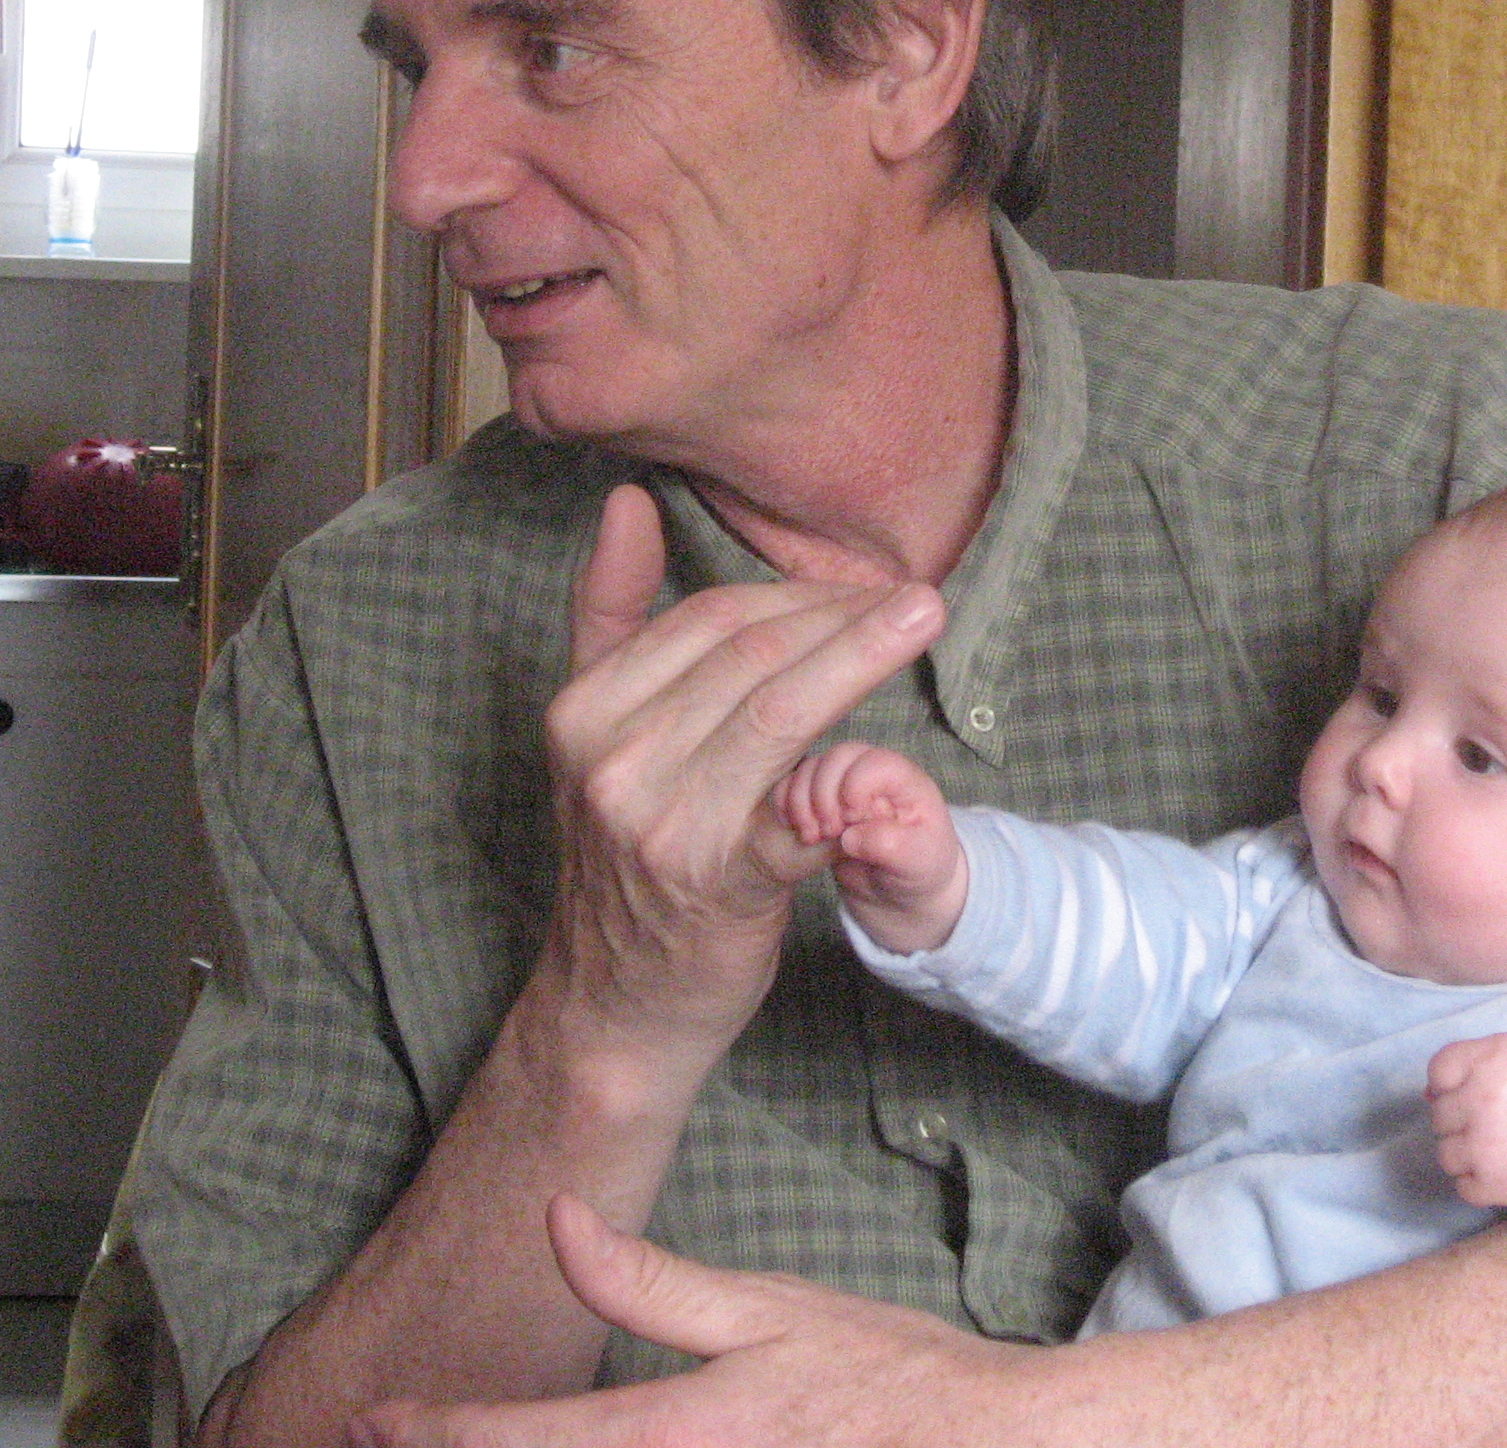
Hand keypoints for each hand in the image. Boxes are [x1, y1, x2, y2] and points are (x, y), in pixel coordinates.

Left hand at [345, 1196, 1044, 1447]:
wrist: (988, 1447)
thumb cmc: (881, 1376)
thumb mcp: (766, 1307)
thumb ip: (650, 1282)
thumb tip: (558, 1220)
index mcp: (676, 1432)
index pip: (526, 1438)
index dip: (436, 1430)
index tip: (367, 1420)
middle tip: (383, 1436)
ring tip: (463, 1444)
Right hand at [535, 485, 947, 1077]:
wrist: (616, 1005)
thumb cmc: (625, 858)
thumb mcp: (594, 732)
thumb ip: (609, 614)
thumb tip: (627, 502)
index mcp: (585, 708)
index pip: (712, 617)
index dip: (801, 594)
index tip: (865, 588)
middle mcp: (614, 756)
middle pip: (752, 651)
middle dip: (844, 615)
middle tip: (913, 600)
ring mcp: (662, 818)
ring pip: (782, 707)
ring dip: (862, 656)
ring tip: (921, 620)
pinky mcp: (718, 879)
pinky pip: (798, 807)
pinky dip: (851, 776)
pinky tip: (897, 746)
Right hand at [777, 741, 967, 952]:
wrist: (897, 889)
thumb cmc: (917, 867)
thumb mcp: (916, 862)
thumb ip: (890, 846)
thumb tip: (850, 836)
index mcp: (903, 780)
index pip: (873, 763)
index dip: (855, 788)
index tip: (854, 821)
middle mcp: (871, 773)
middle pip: (836, 758)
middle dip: (824, 796)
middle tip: (829, 833)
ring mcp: (842, 783)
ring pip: (809, 769)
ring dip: (801, 802)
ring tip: (812, 837)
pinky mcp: (819, 800)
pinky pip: (791, 785)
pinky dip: (785, 804)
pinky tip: (795, 829)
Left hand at [1427, 1033, 1506, 1210]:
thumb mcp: (1505, 1052)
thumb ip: (1462, 1061)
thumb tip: (1427, 1095)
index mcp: (1487, 1062)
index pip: (1438, 1073)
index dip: (1453, 1082)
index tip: (1477, 1087)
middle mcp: (1483, 1101)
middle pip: (1438, 1116)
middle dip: (1460, 1118)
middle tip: (1494, 1118)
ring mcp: (1486, 1146)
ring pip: (1445, 1155)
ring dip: (1465, 1152)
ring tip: (1497, 1144)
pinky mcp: (1494, 1184)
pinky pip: (1462, 1188)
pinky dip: (1478, 1183)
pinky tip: (1502, 1167)